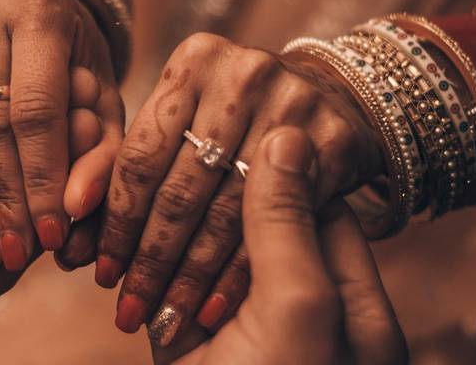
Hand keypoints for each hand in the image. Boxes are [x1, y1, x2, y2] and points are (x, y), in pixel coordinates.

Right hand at [0, 0, 123, 274]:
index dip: (41, 179)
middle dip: (1, 197)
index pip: (37, 108)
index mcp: (41, 3)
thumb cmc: (75, 60)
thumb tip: (75, 209)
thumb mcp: (103, 101)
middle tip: (10, 256)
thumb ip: (101, 154)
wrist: (29, 8)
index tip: (48, 236)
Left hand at [95, 33, 384, 343]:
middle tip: (129, 309)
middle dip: (151, 259)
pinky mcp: (335, 139)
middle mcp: (245, 73)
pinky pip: (278, 225)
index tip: (100, 272)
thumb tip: (71, 216)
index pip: (142, 155)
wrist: (329, 100)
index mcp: (195, 60)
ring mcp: (295, 103)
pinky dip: (241, 273)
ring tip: (165, 319)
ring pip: (228, 212)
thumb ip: (132, 162)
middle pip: (183, 187)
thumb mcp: (180, 120)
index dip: (116, 221)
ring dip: (191, 277)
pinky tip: (213, 307)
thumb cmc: (231, 118)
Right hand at [155, 128, 406, 364]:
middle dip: (215, 196)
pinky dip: (143, 258)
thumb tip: (287, 139)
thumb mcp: (296, 313)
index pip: (322, 211)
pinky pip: (168, 285)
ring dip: (170, 228)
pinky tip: (124, 232)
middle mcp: (299, 314)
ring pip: (209, 253)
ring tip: (146, 190)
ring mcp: (241, 328)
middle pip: (259, 228)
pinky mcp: (188, 342)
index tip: (244, 134)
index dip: (282, 174)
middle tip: (184, 151)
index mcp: (351, 309)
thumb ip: (290, 227)